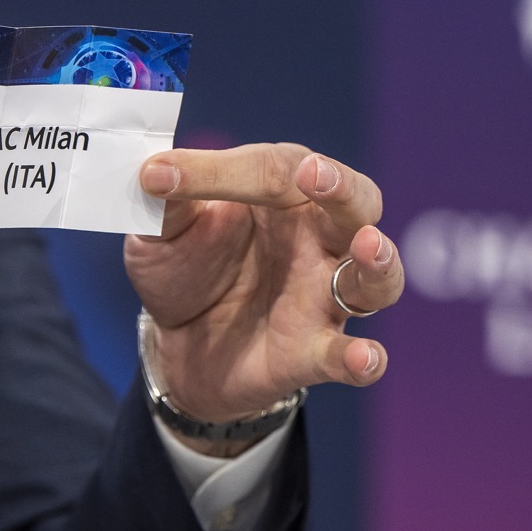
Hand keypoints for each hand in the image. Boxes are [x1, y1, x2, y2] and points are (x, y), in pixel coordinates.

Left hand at [124, 143, 403, 442]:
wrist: (176, 344)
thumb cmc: (185, 268)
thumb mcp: (162, 232)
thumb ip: (167, 204)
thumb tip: (153, 172)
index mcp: (283, 196)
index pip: (271, 171)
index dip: (217, 172)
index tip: (159, 178)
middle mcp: (316, 240)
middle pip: (357, 205)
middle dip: (342, 187)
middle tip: (315, 175)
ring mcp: (322, 298)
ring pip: (377, 278)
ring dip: (378, 262)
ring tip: (367, 247)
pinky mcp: (313, 354)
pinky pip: (347, 355)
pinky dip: (362, 359)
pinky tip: (364, 359)